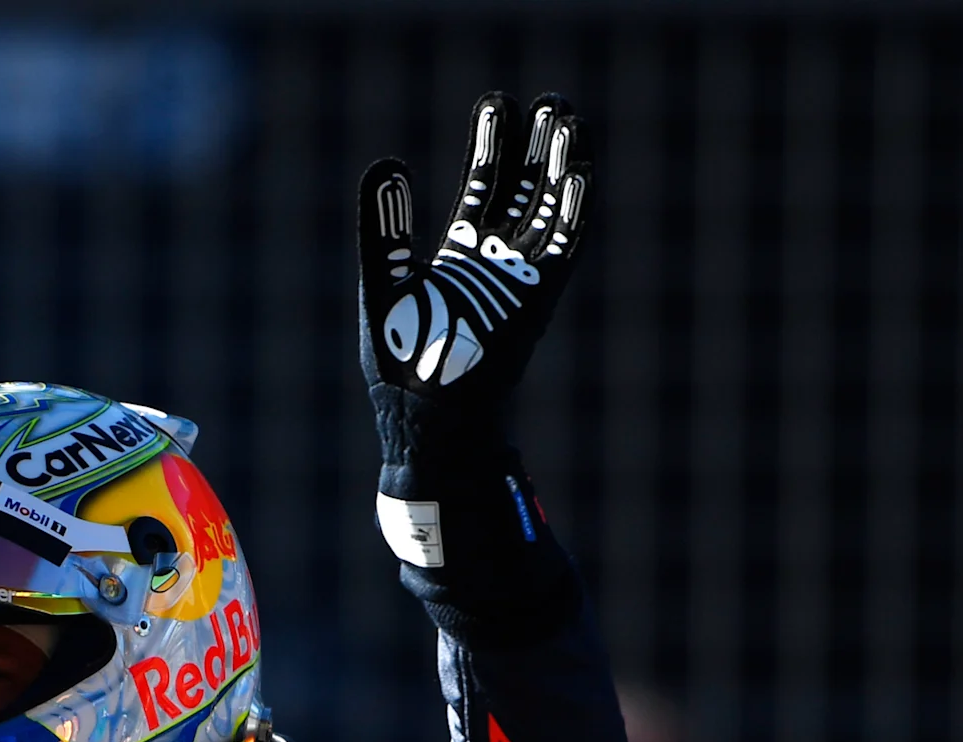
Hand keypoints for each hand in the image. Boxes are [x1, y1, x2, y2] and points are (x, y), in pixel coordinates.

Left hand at [356, 91, 595, 458]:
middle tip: (552, 101)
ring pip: (549, 211)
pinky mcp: (536, 301)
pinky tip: (577, 172)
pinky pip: (562, 249)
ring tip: (569, 120)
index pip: (481, 186)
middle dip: (536, 146)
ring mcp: (520, 280)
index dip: (491, 145)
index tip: (498, 103)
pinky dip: (572, 212)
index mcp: (458, 254)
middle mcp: (495, 262)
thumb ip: (385, 227)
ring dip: (560, 168)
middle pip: (523, 190)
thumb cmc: (401, 364)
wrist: (429, 420)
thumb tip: (386, 163)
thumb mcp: (385, 281)